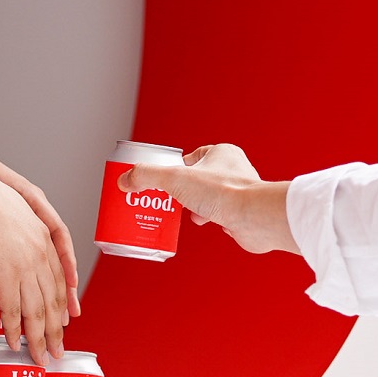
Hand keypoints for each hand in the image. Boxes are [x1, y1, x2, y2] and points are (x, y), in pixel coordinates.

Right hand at [0, 177, 72, 362]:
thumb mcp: (13, 214)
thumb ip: (17, 235)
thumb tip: (9, 250)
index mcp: (44, 239)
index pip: (60, 280)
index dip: (62, 305)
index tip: (64, 322)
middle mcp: (40, 255)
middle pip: (53, 300)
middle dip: (57, 330)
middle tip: (57, 350)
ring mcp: (24, 266)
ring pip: (37, 311)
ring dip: (39, 338)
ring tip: (40, 357)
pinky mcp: (5, 274)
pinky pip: (12, 310)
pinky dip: (14, 330)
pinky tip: (14, 343)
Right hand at [119, 144, 297, 254]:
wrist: (253, 218)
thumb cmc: (223, 192)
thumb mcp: (175, 179)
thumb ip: (146, 176)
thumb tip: (124, 181)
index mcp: (221, 153)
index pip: (191, 157)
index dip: (174, 168)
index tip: (160, 180)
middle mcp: (233, 170)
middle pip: (198, 179)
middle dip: (182, 191)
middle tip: (166, 201)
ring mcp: (239, 192)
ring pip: (209, 197)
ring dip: (195, 206)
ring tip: (184, 214)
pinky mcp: (242, 213)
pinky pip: (220, 215)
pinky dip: (210, 219)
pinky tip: (204, 223)